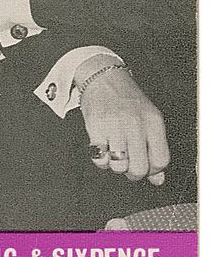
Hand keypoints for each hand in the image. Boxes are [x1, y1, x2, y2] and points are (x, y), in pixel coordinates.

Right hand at [80, 67, 169, 184]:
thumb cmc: (127, 99)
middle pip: (139, 168)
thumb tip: (158, 179)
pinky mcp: (95, 126)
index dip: (153, 170)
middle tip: (128, 164)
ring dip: (116, 166)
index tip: (146, 166)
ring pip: (119, 166)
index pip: (161, 160)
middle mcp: (135, 122)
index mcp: (153, 121)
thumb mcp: (148, 118)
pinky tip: (103, 149)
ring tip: (115, 154)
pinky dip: (101, 160)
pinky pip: (100, 159)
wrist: (103, 77)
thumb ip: (155, 148)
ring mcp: (114, 124)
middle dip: (133, 172)